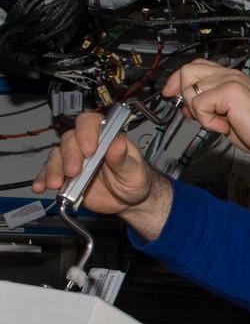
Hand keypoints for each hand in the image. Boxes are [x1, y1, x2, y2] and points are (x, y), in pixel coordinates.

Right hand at [32, 110, 162, 218]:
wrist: (129, 201)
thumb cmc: (135, 180)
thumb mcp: (135, 171)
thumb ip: (124, 159)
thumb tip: (118, 141)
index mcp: (106, 137)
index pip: (90, 123)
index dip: (86, 132)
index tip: (89, 150)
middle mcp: (86, 144)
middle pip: (69, 140)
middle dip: (69, 156)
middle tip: (73, 172)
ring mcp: (74, 159)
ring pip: (56, 155)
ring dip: (53, 169)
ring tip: (56, 184)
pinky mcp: (65, 175)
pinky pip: (49, 173)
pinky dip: (42, 179)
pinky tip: (40, 187)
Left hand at [163, 60, 249, 159]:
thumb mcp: (227, 117)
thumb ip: (209, 107)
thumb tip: (188, 108)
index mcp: (231, 78)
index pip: (197, 66)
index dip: (179, 79)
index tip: (170, 93)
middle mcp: (230, 75)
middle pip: (188, 70)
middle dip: (183, 94)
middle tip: (195, 114)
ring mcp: (230, 80)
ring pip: (190, 89)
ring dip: (198, 112)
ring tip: (219, 123)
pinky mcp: (228, 91)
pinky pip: (199, 105)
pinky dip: (207, 121)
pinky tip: (223, 126)